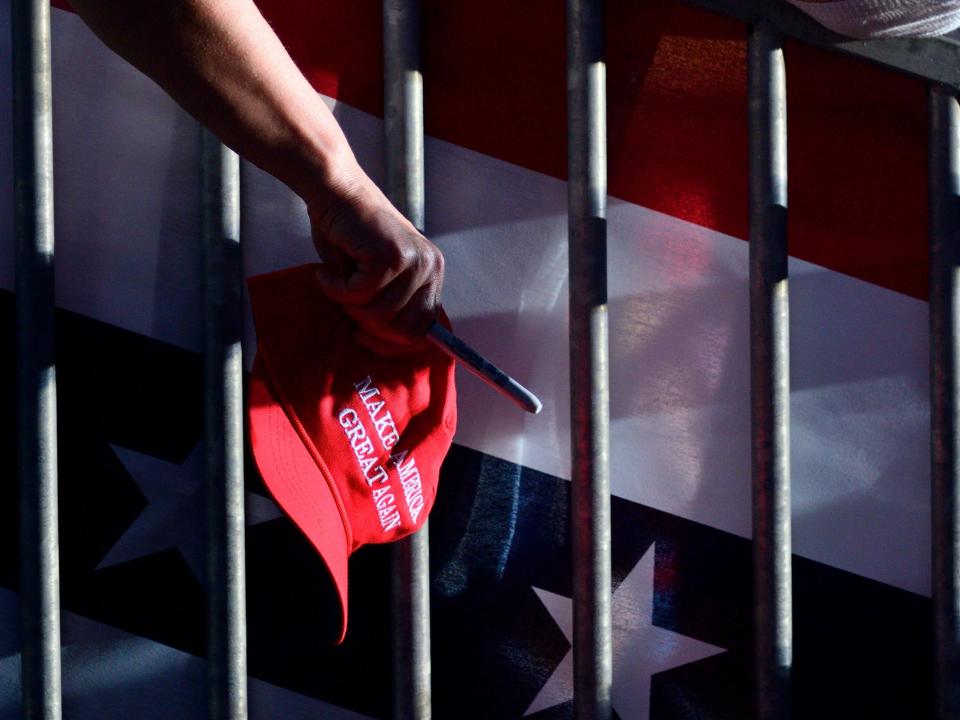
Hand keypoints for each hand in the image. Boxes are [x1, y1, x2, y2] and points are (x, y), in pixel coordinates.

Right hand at [307, 173, 444, 353]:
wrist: (336, 190)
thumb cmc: (349, 234)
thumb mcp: (379, 275)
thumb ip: (390, 303)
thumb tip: (388, 344)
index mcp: (431, 272)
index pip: (423, 329)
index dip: (392, 344)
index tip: (365, 340)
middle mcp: (430, 266)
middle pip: (402, 330)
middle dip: (368, 325)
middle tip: (346, 302)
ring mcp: (413, 261)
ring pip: (378, 315)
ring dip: (347, 303)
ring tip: (338, 277)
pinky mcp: (390, 256)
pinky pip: (359, 296)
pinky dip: (335, 288)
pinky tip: (329, 269)